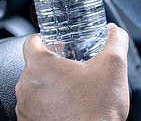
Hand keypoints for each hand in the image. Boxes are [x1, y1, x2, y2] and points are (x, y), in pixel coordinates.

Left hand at [15, 23, 129, 120]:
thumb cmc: (97, 111)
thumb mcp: (114, 66)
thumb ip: (116, 40)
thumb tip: (114, 31)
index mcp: (40, 66)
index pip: (31, 41)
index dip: (45, 39)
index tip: (57, 44)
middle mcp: (25, 86)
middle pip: (34, 65)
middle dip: (53, 65)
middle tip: (73, 69)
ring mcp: (25, 108)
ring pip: (34, 87)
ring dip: (50, 87)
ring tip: (72, 91)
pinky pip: (34, 108)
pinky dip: (47, 106)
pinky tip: (67, 108)